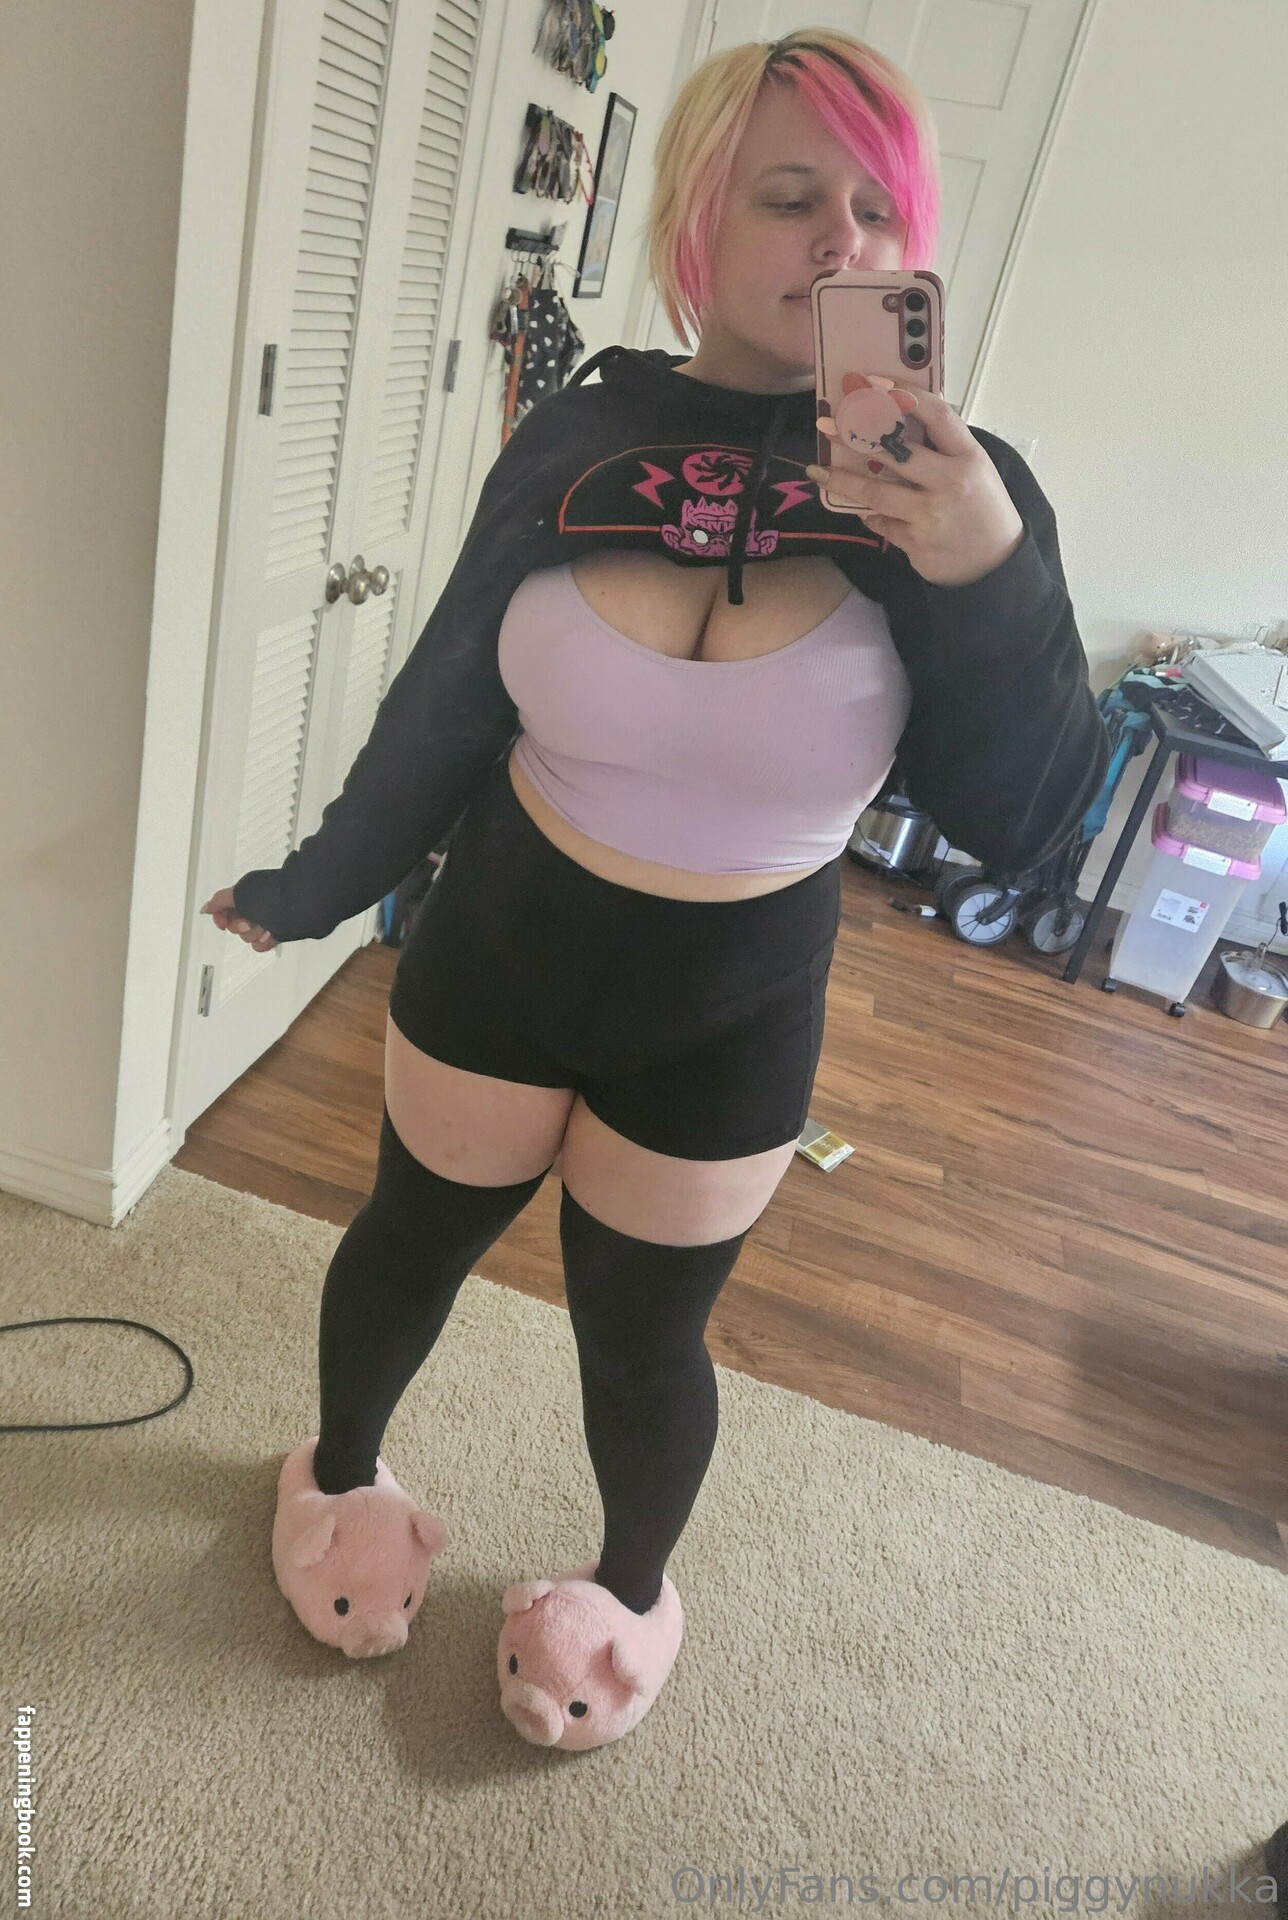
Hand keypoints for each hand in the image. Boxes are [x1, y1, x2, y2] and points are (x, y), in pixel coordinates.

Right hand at [200, 885, 278, 951]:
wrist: (301, 906)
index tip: (222, 922)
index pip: (224, 909)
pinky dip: (264, 942)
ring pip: (246, 937)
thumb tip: (206, 907)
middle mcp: (255, 908)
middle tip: (249, 921)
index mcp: (246, 894)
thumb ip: (219, 900)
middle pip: (234, 926)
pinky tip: (269, 935)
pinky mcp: (276, 933)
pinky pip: (259, 945)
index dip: (220, 917)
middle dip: (239, 926)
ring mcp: (266, 921)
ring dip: (253, 934)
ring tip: (264, 927)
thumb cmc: (273, 895)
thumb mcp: (240, 892)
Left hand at [808, 391, 1024, 587]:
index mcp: (969, 457)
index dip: (905, 394)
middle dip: (857, 436)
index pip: (937, 414)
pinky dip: (869, 515)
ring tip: (819, 472)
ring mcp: (931, 515)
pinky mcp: (916, 543)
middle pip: (896, 452)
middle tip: (827, 424)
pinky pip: (882, 523)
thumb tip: (896, 422)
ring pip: (877, 492)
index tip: (874, 382)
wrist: (995, 564)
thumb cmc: (983, 509)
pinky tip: (859, 508)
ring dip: (844, 481)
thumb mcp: (976, 470)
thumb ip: (943, 449)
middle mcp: (950, 483)